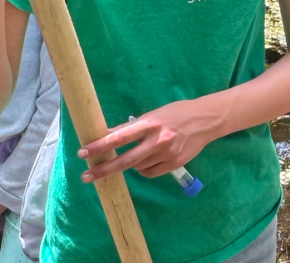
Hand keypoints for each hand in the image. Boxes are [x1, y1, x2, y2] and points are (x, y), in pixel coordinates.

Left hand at [79, 100, 217, 182]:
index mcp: (150, 124)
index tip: (83, 152)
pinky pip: (150, 172)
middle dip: (104, 169)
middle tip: (86, 176)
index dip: (100, 146)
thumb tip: (106, 135)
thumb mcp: (153, 115)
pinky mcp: (174, 164)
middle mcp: (158, 140)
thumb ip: (132, 127)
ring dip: (131, 164)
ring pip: (138, 167)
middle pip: (125, 160)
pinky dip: (145, 168)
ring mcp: (167, 154)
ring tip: (141, 152)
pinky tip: (150, 159)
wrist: (205, 120)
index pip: (120, 137)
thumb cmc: (175, 114)